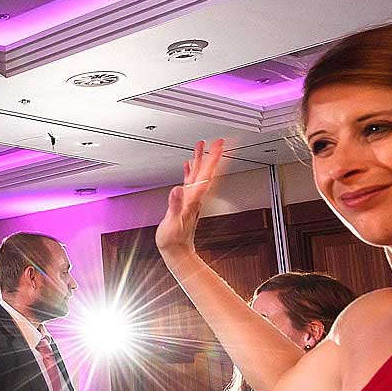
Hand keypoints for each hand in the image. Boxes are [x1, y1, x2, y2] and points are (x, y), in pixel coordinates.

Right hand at [155, 139, 225, 257]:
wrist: (177, 251)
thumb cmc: (173, 240)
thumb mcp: (172, 223)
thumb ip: (175, 205)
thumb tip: (178, 189)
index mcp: (194, 198)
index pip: (207, 174)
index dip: (214, 159)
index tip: (219, 145)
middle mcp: (195, 197)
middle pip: (207, 171)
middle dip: (213, 155)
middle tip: (219, 140)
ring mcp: (191, 199)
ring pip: (199, 174)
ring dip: (202, 159)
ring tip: (202, 145)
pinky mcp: (185, 201)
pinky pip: (190, 181)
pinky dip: (190, 170)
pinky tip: (188, 164)